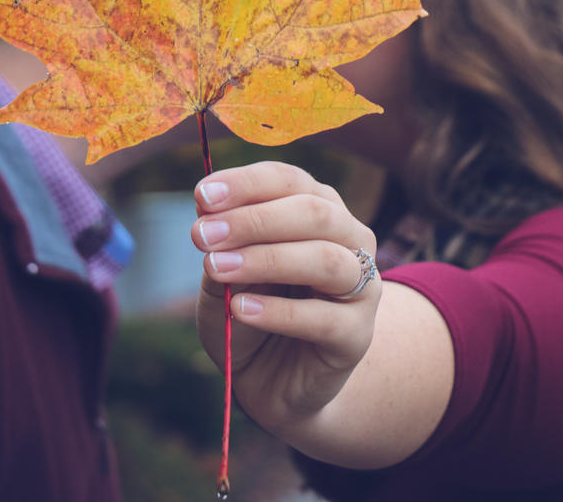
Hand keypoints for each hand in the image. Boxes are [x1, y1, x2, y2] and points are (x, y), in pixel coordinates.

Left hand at [192, 161, 380, 439]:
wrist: (272, 382)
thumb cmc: (251, 311)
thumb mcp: (226, 272)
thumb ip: (223, 242)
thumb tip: (207, 207)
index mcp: (318, 207)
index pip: (288, 180)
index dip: (246, 183)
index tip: (202, 195)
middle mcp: (348, 237)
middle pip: (313, 213)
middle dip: (253, 220)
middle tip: (201, 235)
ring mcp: (361, 285)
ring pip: (325, 259)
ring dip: (266, 259)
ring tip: (217, 269)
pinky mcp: (357, 334)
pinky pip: (323, 318)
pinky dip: (277, 312)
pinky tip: (240, 309)